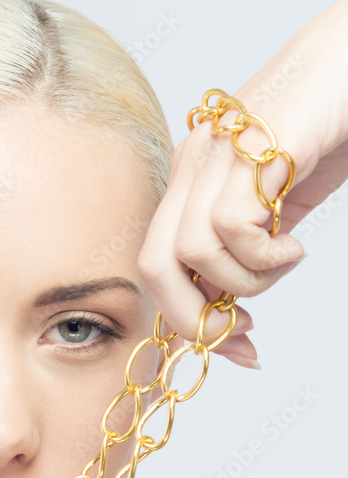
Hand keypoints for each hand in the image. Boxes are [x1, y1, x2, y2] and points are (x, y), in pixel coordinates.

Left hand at [136, 0, 347, 367]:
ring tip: (286, 260)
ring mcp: (217, 155)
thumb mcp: (280, 206)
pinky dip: (264, 255)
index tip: (239, 348)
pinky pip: (230, 227)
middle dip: (196, 317)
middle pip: (153, 266)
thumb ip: (251, 250)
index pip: (159, 267)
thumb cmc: (325, 129)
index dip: (189, 321)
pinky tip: (295, 242)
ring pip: (192, 252)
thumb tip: (234, 310)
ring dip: (245, 280)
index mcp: (191, 184)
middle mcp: (192, 169)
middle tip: (245, 330)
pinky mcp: (252, 149)